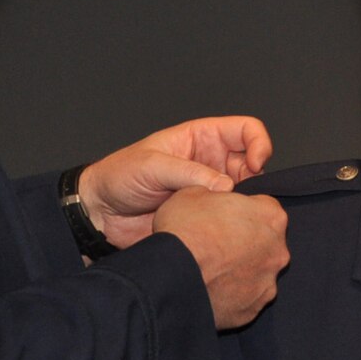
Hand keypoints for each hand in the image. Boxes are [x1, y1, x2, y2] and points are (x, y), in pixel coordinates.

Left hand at [80, 116, 273, 248]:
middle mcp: (211, 162)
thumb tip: (227, 187)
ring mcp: (209, 190)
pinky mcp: (205, 216)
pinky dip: (232, 223)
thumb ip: (189, 173)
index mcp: (201, 138)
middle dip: (255, 178)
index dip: (259, 143)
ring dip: (243, 203)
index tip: (255, 164)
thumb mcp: (152, 165)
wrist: (101, 213)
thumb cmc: (119, 177)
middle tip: (242, 196)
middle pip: (253, 163)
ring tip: (228, 213)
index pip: (246, 130)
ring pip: (246, 193)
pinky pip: (230, 218)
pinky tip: (221, 229)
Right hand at [150, 187, 289, 329]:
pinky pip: (245, 297)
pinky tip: (211, 288)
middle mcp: (277, 251)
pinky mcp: (253, 309)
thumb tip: (215, 196)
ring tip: (211, 268)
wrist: (172, 277)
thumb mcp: (192, 193)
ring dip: (240, 269)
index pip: (264, 208)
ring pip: (257, 271)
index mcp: (270, 217)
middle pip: (265, 242)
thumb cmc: (184, 232)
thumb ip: (214, 192)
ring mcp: (267, 283)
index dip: (243, 211)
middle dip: (246, 241)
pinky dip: (232, 293)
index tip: (226, 217)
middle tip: (217, 243)